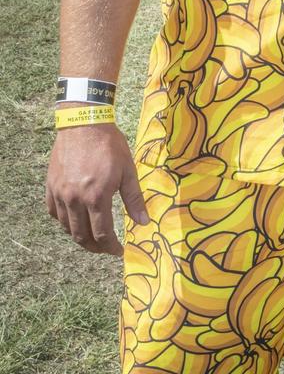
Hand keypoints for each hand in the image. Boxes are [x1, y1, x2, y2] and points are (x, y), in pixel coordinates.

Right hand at [46, 123, 147, 254]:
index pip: (102, 233)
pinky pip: (53, 213)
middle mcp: (75, 200)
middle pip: (82, 236)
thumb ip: (134, 198)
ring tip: (92, 237)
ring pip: (67, 227)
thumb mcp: (128, 170)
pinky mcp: (50, 186)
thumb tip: (143, 223)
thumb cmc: (110, 145)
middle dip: (95, 247)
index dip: (111, 247)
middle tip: (106, 248)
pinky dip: (64, 222)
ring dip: (79, 237)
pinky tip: (74, 220)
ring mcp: (60, 194)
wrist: (84, 122)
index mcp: (96, 197)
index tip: (118, 251)